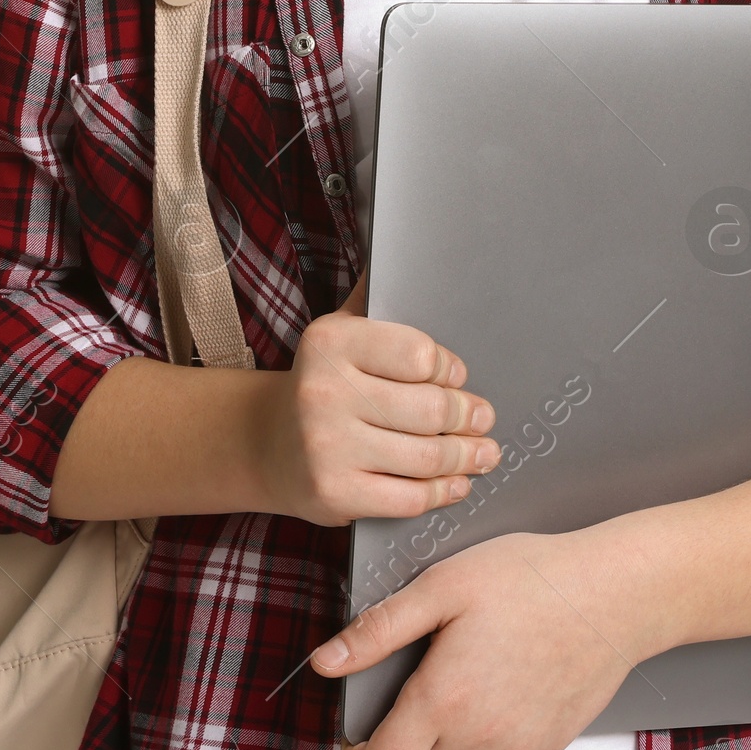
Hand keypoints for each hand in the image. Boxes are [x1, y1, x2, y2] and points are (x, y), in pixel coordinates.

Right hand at [257, 277, 501, 527]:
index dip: (449, 368)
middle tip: (483, 418)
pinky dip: (442, 492)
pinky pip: (408, 498)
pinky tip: (457, 483)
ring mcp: (328, 448)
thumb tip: (400, 251)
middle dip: (467, 416)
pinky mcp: (335, 494)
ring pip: (425, 456)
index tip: (459, 377)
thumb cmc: (321, 382)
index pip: (418, 355)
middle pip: (429, 409)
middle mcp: (324, 393)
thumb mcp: (338, 332)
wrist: (267, 445)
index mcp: (331, 344)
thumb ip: (372, 300)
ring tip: (483, 452)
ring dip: (465, 457)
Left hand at [309, 528, 643, 749]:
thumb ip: (379, 629)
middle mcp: (477, 741)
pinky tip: (477, 709)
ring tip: (432, 710)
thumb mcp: (443, 586)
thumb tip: (325, 661)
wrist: (615, 595)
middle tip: (388, 718)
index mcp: (443, 702)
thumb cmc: (531, 580)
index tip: (353, 732)